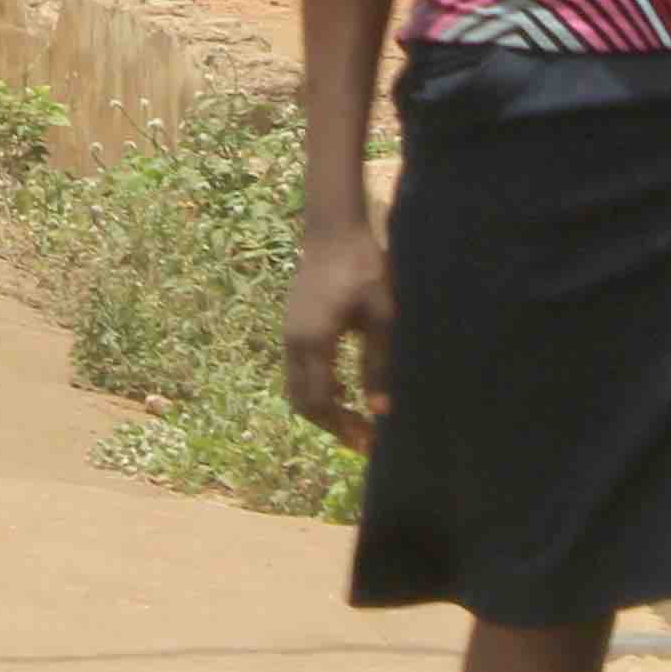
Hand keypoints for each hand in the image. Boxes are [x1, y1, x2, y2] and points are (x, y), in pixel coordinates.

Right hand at [282, 214, 393, 449]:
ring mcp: (289, 333)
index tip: (367, 441)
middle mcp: (294, 342)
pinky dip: (315, 389)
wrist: (334, 229)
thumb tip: (380, 411)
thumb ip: (378, 365)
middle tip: (361, 437)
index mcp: (315, 342)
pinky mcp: (292, 325)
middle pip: (302, 402)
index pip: (320, 402)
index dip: (342, 427)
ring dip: (321, 409)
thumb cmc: (363, 268)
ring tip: (353, 417)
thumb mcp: (381, 317)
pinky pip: (297, 370)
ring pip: (295, 388)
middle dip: (330, 425)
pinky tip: (342, 387)